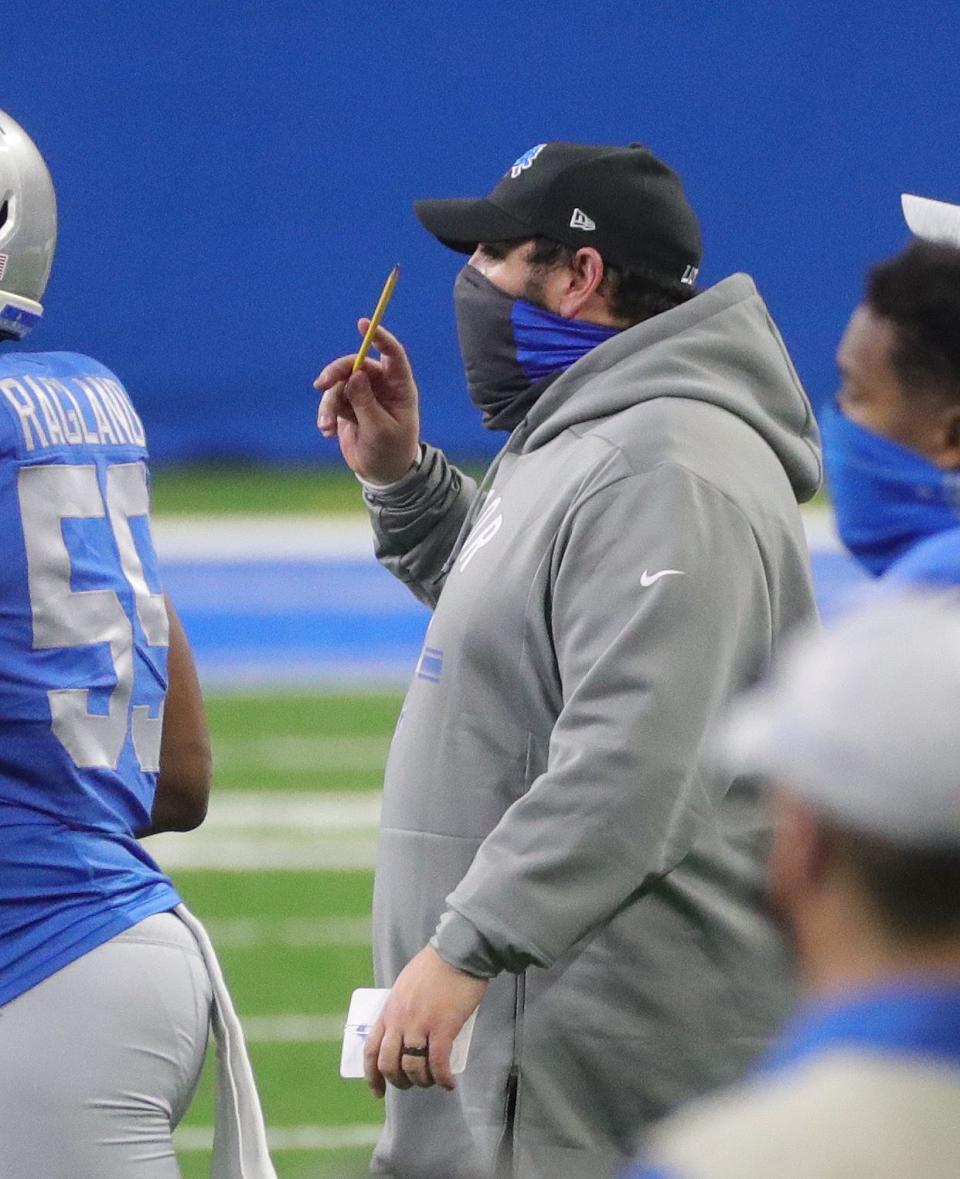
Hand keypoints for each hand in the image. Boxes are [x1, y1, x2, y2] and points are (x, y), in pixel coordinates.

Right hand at [314, 320, 420, 483]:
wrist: (382, 474)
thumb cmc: (390, 452)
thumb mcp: (379, 429)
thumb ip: (366, 402)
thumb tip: (354, 375)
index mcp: (399, 388)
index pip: (392, 355)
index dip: (379, 337)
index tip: (363, 325)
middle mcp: (381, 386)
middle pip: (355, 365)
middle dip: (336, 372)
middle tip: (321, 384)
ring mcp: (363, 395)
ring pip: (339, 384)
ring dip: (329, 403)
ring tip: (327, 426)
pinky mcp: (348, 406)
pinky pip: (332, 400)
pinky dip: (326, 413)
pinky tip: (326, 430)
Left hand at [364, 945, 486, 1097]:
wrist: (457, 952)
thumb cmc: (434, 966)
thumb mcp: (405, 986)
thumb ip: (400, 1009)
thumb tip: (403, 1032)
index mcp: (389, 1010)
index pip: (371, 1050)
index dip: (372, 1076)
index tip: (377, 1091)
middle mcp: (400, 1021)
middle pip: (389, 1064)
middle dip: (399, 1081)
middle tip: (412, 1083)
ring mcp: (420, 1025)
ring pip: (413, 1067)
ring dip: (422, 1081)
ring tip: (433, 1080)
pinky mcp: (443, 1027)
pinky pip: (438, 1063)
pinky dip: (442, 1078)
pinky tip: (449, 1083)